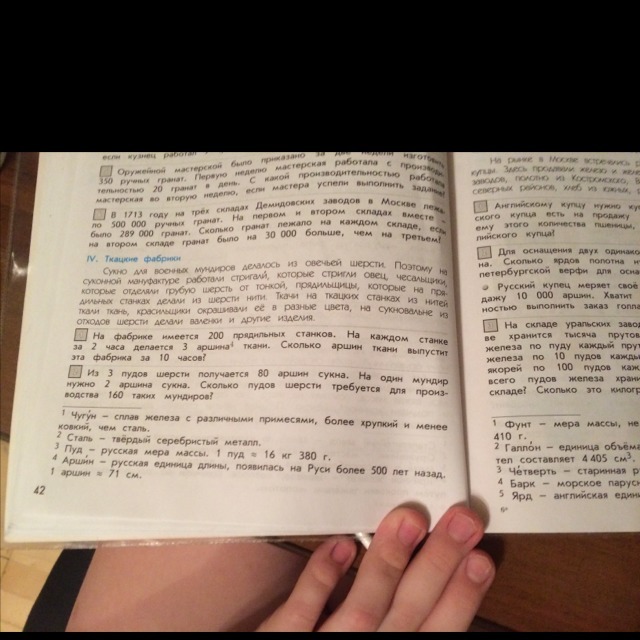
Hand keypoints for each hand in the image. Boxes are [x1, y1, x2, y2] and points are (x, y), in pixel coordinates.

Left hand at [257, 505, 494, 631]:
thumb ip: (402, 624)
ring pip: (361, 609)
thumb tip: (437, 589)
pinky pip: (301, 612)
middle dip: (437, 566)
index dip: (460, 599)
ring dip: (387, 564)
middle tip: (462, 520)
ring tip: (409, 519)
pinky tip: (342, 544)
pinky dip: (321, 578)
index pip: (435, 633)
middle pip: (407, 613)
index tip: (481, 559)